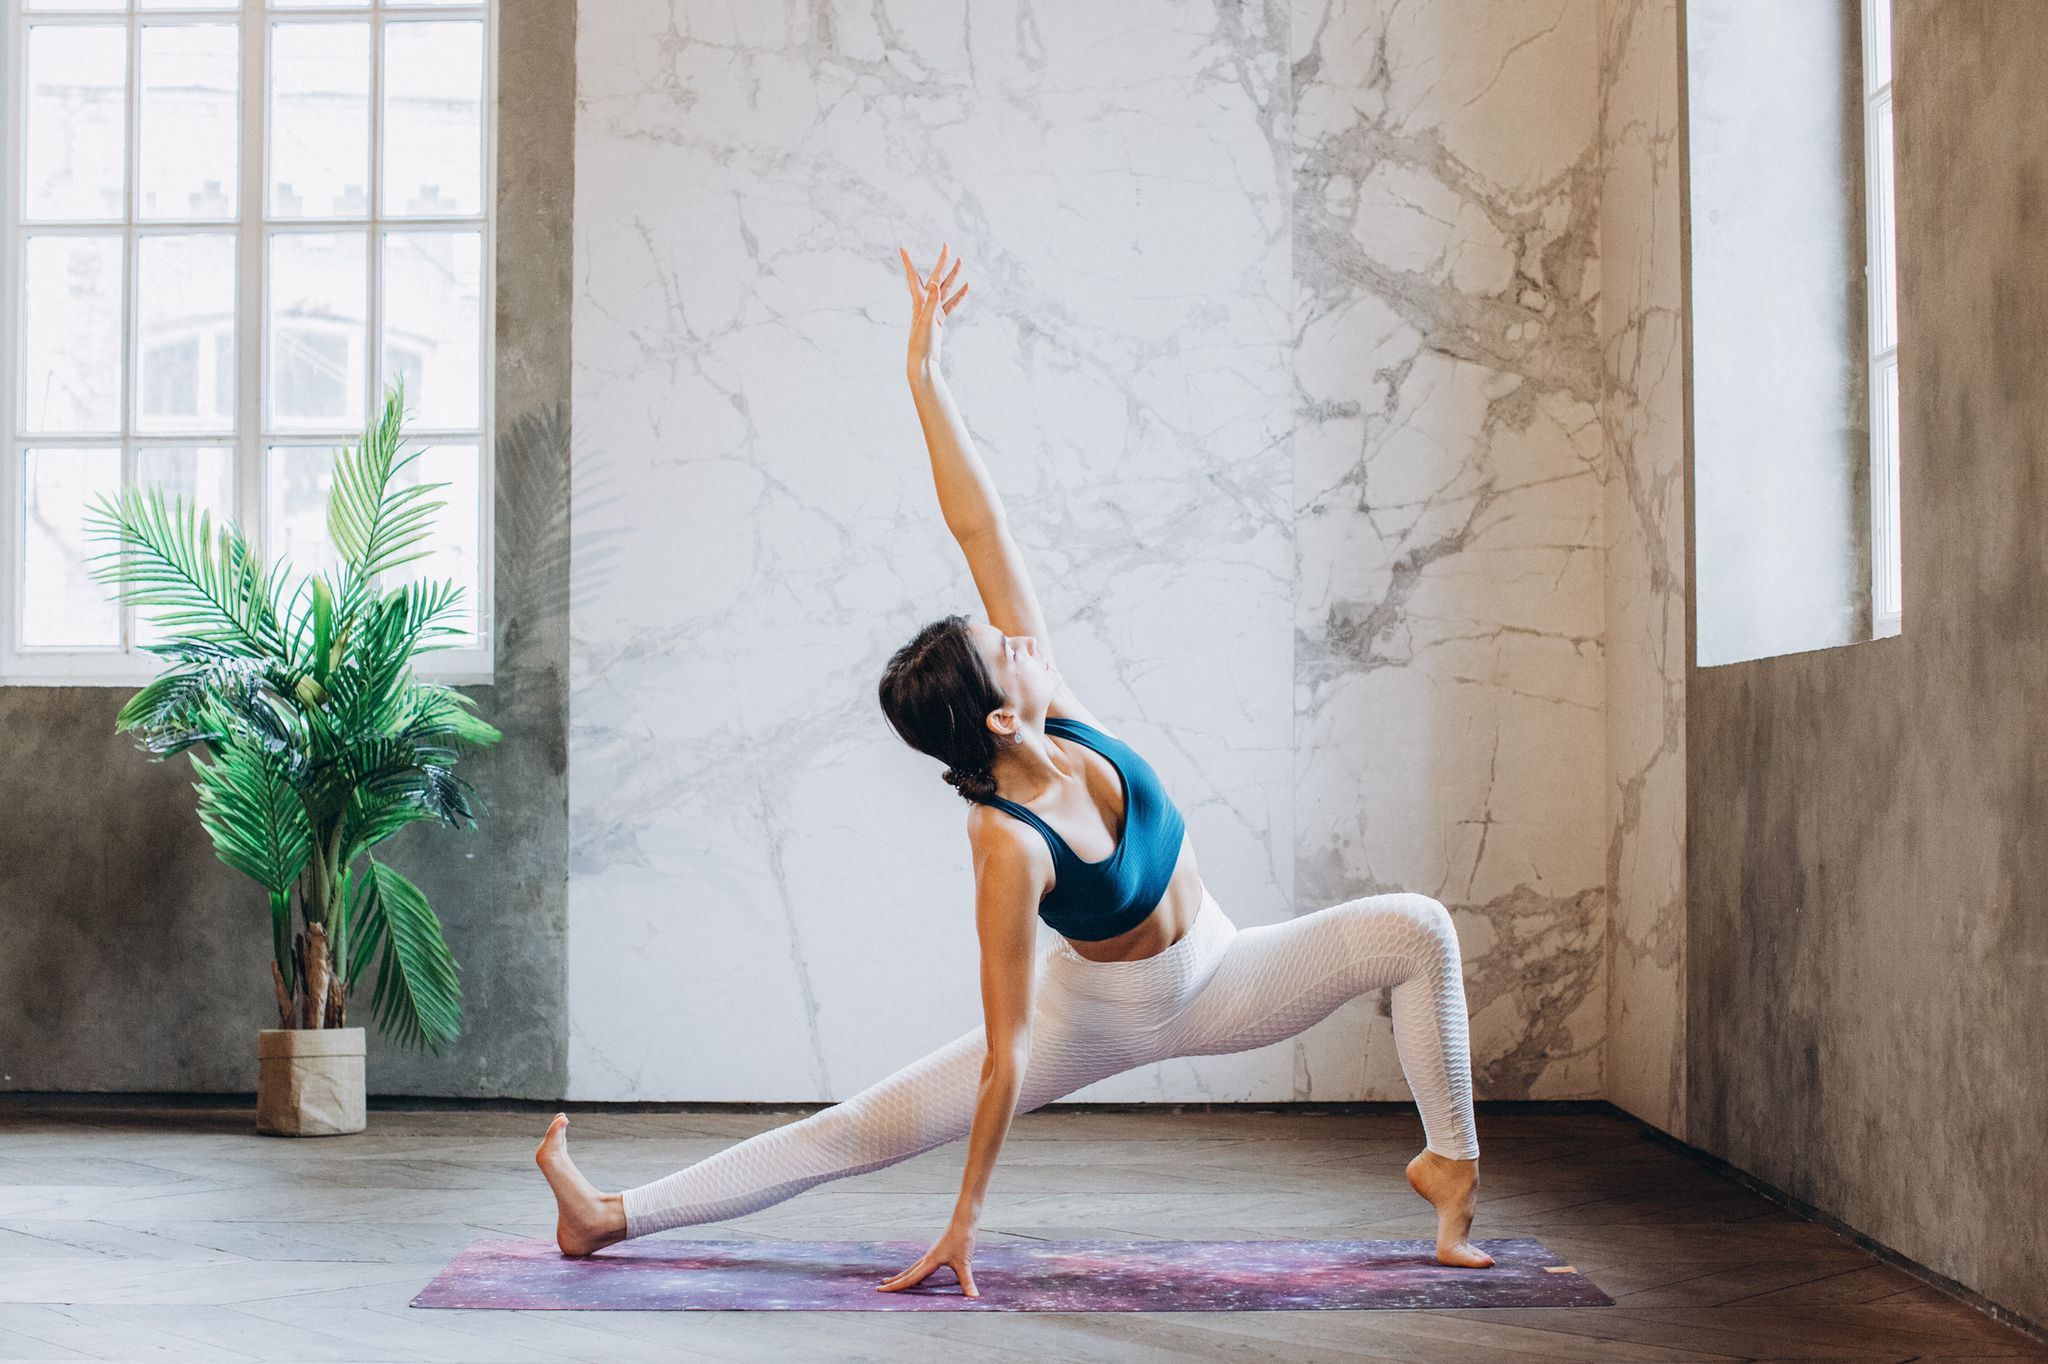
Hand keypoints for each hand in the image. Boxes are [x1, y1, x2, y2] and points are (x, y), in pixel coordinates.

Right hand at [877, 1217, 978, 1296]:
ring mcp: (932, 1253)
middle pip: (907, 1272)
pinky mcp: (938, 1250)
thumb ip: (967, 1282)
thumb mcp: (964, 1262)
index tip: (881, 1290)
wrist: (964, 1219)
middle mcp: (927, 1257)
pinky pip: (922, 1264)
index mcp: (929, 1261)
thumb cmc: (962, 1238)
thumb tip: (973, 1298)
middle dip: (895, 1280)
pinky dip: (916, 1270)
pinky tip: (921, 1273)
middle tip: (881, 1286)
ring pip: (913, 1267)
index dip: (895, 1286)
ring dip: (904, 1275)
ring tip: (895, 1280)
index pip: (909, 1278)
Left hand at [899, 242, 968, 376]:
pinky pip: (951, 303)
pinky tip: (966, 286)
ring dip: (952, 275)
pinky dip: (959, 294)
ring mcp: (933, 310)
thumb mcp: (927, 321)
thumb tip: (935, 283)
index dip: (908, 262)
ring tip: (960, 261)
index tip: (902, 248)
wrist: (922, 361)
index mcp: (919, 301)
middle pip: (935, 277)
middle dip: (941, 262)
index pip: (913, 276)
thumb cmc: (920, 342)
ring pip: (945, 288)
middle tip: (947, 246)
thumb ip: (932, 302)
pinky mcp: (940, 319)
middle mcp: (925, 303)